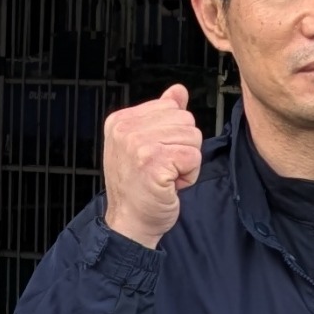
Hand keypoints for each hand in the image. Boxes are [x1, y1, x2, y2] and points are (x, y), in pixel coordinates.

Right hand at [102, 84, 204, 247]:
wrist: (130, 223)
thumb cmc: (138, 188)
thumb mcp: (145, 145)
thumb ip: (162, 114)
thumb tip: (178, 90)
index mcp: (121, 120)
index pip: (170, 106)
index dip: (173, 134)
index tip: (155, 155)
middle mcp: (125, 129)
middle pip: (185, 120)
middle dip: (183, 147)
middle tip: (163, 169)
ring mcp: (138, 144)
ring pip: (192, 137)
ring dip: (186, 162)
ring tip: (166, 177)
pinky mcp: (153, 162)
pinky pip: (193, 157)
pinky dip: (189, 175)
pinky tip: (170, 185)